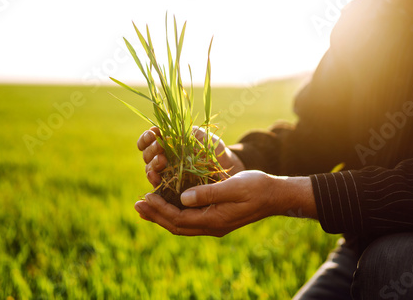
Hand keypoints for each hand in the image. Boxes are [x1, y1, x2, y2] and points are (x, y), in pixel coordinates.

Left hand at [134, 170, 316, 236]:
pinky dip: (175, 213)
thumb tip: (182, 198)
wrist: (276, 196)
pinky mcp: (217, 218)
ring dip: (162, 216)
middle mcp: (212, 226)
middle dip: (156, 215)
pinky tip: (169, 205)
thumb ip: (208, 193)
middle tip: (136, 205)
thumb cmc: (257, 187)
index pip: (179, 219)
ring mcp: (214, 224)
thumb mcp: (233, 186)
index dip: (160, 210)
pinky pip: (190, 220)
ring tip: (146, 207)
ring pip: (182, 224)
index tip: (145, 197)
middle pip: (177, 225)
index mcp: (214, 220)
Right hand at [137, 127, 244, 186]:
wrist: (226, 166)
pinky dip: (154, 181)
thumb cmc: (212, 148)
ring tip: (161, 162)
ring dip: (152, 165)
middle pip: (147, 155)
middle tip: (160, 147)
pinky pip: (158, 186)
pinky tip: (156, 178)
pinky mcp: (171, 188)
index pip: (148, 140)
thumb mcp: (201, 135)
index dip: (146, 137)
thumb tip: (166, 129)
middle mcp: (162, 158)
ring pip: (150, 170)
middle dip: (151, 150)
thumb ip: (184, 132)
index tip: (152, 133)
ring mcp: (166, 174)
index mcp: (166, 143)